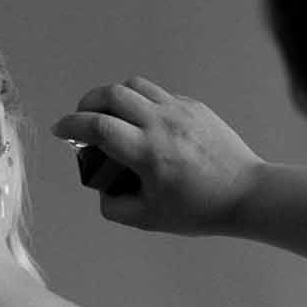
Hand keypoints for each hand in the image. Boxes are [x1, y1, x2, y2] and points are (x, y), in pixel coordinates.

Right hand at [52, 77, 261, 234]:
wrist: (246, 193)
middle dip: (87, 103)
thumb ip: (114, 206)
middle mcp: (161, 124)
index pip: (97, 126)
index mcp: (147, 152)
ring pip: (134, 86)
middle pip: (111, 95)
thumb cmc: (198, 210)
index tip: (59, 130)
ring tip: (109, 114)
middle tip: (82, 118)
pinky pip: (159, 95)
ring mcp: (180, 110)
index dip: (71, 124)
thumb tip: (102, 188)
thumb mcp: (147, 219)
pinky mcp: (195, 107)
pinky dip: (141, 102)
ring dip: (113, 96)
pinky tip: (143, 123)